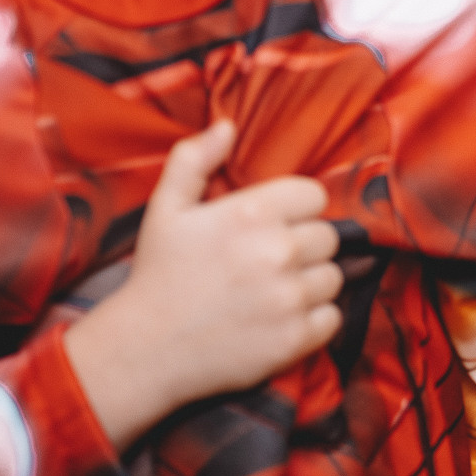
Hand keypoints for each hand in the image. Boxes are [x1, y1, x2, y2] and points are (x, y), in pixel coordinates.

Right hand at [63, 121, 342, 451]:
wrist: (142, 350)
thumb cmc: (157, 274)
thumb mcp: (166, 208)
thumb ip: (194, 159)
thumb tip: (226, 126)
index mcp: (251, 213)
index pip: (315, 196)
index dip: (296, 210)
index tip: (274, 226)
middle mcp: (277, 252)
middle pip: (328, 236)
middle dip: (303, 246)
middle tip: (268, 262)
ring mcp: (288, 299)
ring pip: (333, 277)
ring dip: (311, 283)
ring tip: (274, 291)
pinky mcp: (294, 340)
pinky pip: (332, 318)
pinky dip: (314, 320)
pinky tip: (281, 318)